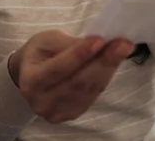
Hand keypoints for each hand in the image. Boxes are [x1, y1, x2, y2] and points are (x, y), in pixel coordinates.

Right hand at [8, 29, 134, 123]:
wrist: (31, 73)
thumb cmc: (40, 52)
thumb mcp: (48, 40)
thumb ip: (70, 44)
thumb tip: (98, 43)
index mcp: (30, 81)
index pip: (58, 69)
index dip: (79, 55)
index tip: (100, 40)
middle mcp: (42, 102)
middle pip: (78, 83)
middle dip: (103, 62)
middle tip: (123, 44)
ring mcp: (58, 112)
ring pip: (89, 90)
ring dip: (109, 69)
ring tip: (123, 49)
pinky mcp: (72, 114)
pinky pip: (93, 95)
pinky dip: (105, 77)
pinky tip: (113, 62)